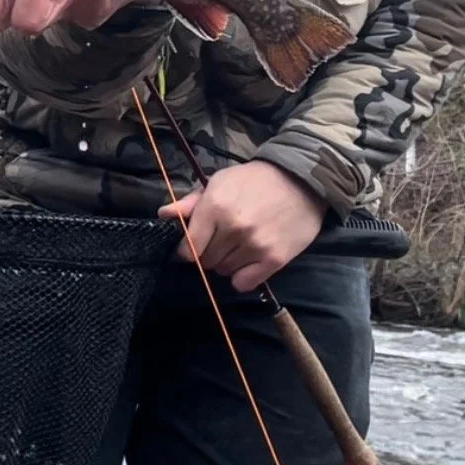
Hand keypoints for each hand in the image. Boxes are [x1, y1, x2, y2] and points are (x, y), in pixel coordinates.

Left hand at [159, 161, 326, 291]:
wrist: (301, 180)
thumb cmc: (254, 180)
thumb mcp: (219, 182)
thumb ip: (190, 203)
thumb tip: (163, 215)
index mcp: (215, 207)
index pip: (189, 247)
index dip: (187, 249)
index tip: (194, 245)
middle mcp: (233, 228)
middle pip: (206, 261)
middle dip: (209, 253)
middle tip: (222, 239)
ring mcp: (255, 245)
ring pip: (224, 271)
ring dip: (227, 263)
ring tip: (239, 245)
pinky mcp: (275, 259)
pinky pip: (244, 283)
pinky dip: (243, 277)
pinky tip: (249, 262)